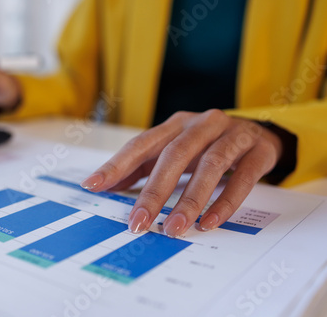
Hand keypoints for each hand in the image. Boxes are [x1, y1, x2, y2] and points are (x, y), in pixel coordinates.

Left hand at [80, 110, 284, 237]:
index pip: (142, 144)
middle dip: (154, 191)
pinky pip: (242, 178)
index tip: (94, 186)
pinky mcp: (257, 151)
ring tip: (174, 228)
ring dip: (190, 199)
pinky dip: (225, 202)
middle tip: (138, 223)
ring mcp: (232, 136)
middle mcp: (201, 125)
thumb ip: (142, 166)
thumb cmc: (207, 145)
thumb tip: (105, 186)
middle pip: (173, 155)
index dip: (117, 164)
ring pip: (210, 165)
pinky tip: (209, 222)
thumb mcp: (174, 150)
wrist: (259, 133)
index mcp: (175, 125)